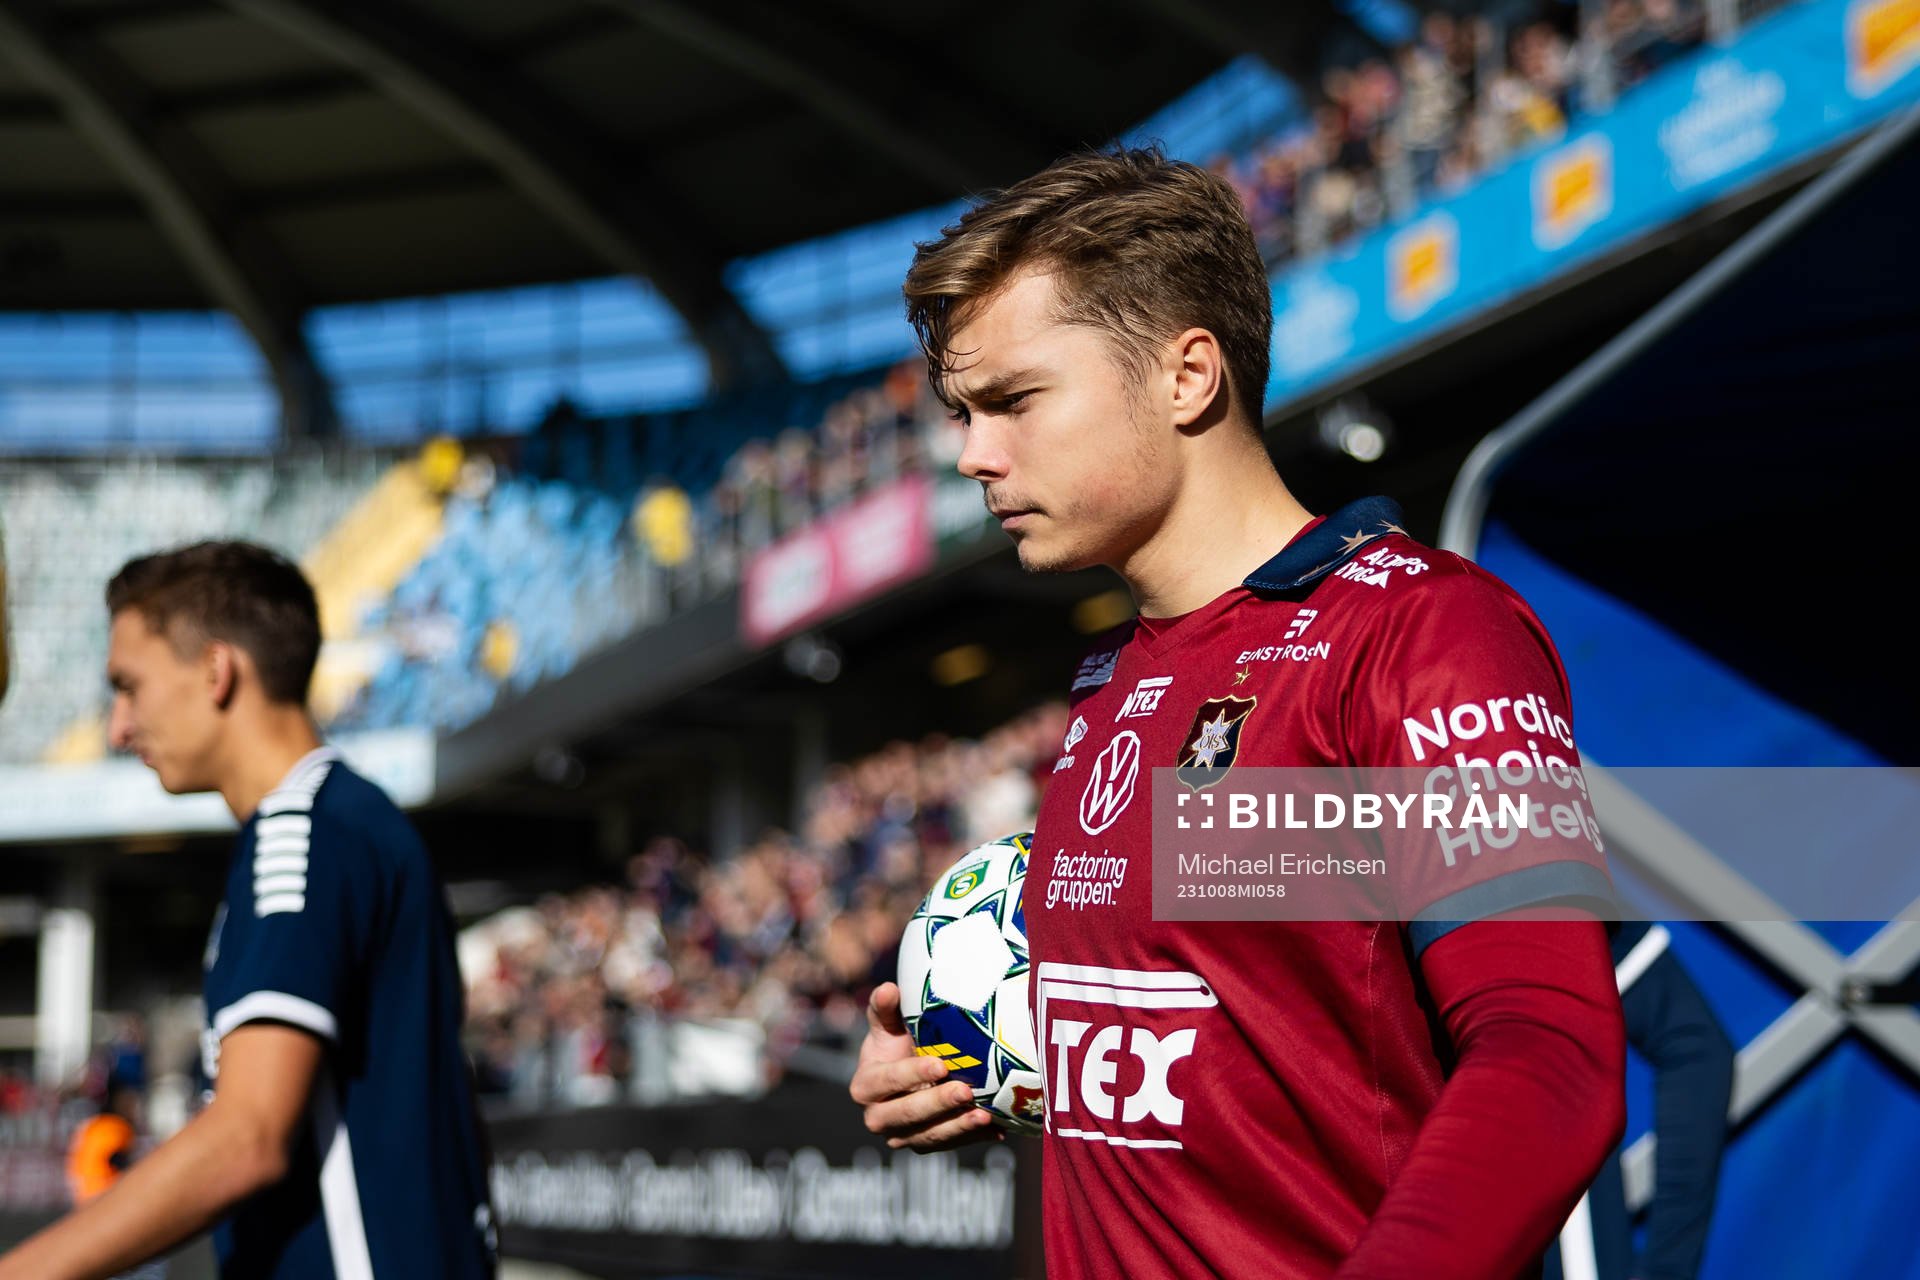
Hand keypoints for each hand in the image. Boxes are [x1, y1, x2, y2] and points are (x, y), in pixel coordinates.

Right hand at [849, 982, 1002, 1150]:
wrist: (908, 1072)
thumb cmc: (896, 1043)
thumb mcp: (887, 1025)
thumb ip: (884, 1008)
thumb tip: (889, 989)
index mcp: (865, 1086)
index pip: (887, 1081)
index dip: (912, 1074)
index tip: (941, 1064)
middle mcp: (878, 1118)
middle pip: (907, 1114)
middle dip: (938, 1104)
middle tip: (965, 1091)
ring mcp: (902, 1136)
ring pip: (929, 1136)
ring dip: (958, 1127)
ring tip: (984, 1115)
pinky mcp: (924, 1145)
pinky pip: (949, 1145)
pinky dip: (972, 1137)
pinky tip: (996, 1127)